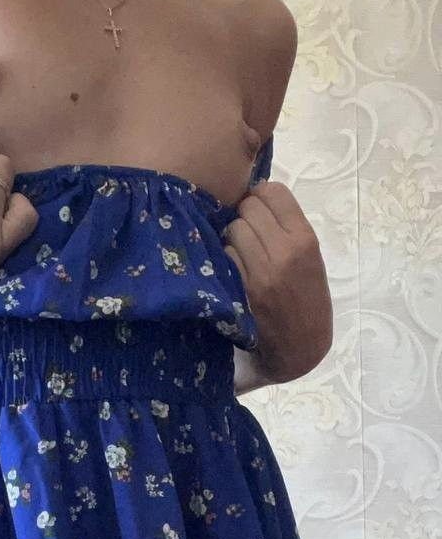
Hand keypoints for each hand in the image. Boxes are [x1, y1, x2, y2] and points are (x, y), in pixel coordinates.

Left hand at [223, 180, 332, 383]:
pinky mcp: (242, 289)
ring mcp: (261, 271)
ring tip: (243, 251)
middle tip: (250, 231)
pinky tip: (236, 268)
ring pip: (233, 229)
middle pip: (248, 207)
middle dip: (245, 215)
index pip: (274, 192)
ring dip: (234, 236)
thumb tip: (257, 199)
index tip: (260, 207)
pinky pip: (226, 256)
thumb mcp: (312, 260)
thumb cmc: (309, 299)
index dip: (262, 195)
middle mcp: (284, 251)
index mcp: (305, 239)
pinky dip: (228, 257)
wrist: (303, 346)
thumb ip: (289, 230)